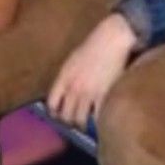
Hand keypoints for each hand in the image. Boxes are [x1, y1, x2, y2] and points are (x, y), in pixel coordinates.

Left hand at [46, 13, 140, 131]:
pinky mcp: (103, 95)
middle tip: (74, 123)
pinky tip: (99, 120)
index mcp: (63, 77)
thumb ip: (67, 77)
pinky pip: (96, 116)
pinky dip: (97, 121)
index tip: (59, 115)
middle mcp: (72, 88)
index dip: (54, 112)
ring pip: (79, 119)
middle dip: (69, 121)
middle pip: (65, 115)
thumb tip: (66, 92)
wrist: (111, 39)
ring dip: (82, 124)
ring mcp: (87, 93)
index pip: (52, 103)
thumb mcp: (73, 60)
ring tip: (86, 125)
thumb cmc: (93, 45)